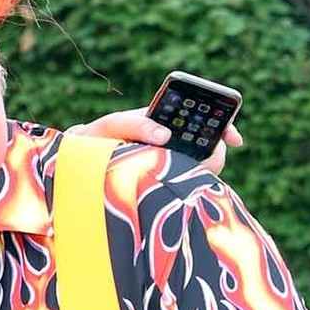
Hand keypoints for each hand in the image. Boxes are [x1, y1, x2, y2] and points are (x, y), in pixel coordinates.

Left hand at [67, 107, 242, 176]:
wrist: (76, 166)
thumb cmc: (93, 140)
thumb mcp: (110, 126)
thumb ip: (133, 123)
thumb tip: (164, 135)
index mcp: (163, 124)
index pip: (202, 121)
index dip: (223, 126)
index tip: (234, 139)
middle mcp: (173, 145)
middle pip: (210, 148)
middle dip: (215, 152)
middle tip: (205, 158)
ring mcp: (171, 167)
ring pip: (203, 170)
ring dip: (203, 170)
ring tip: (183, 170)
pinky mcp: (166, 186)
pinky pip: (189, 187)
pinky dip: (191, 187)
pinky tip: (180, 188)